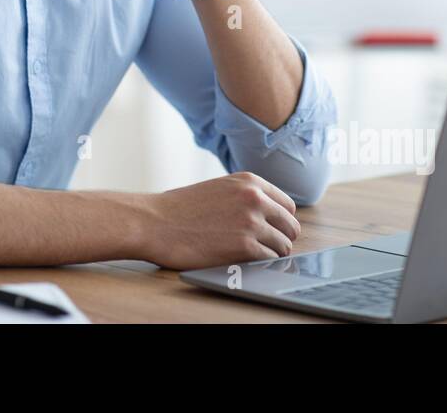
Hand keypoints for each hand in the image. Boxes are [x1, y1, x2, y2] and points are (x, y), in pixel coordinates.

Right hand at [136, 172, 300, 269]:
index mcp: (249, 181)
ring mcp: (251, 222)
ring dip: (271, 254)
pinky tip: (243, 262)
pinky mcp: (245, 246)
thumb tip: (270, 216)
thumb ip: (245, 197)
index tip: (272, 231)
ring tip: (251, 256)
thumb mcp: (219, 188)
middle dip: (281, 238)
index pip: (287, 205)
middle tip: (265, 248)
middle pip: (290, 226)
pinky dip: (260, 265)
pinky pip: (269, 260)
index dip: (281, 222)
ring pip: (283, 246)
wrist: (155, 222)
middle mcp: (255, 198)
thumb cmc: (181, 209)